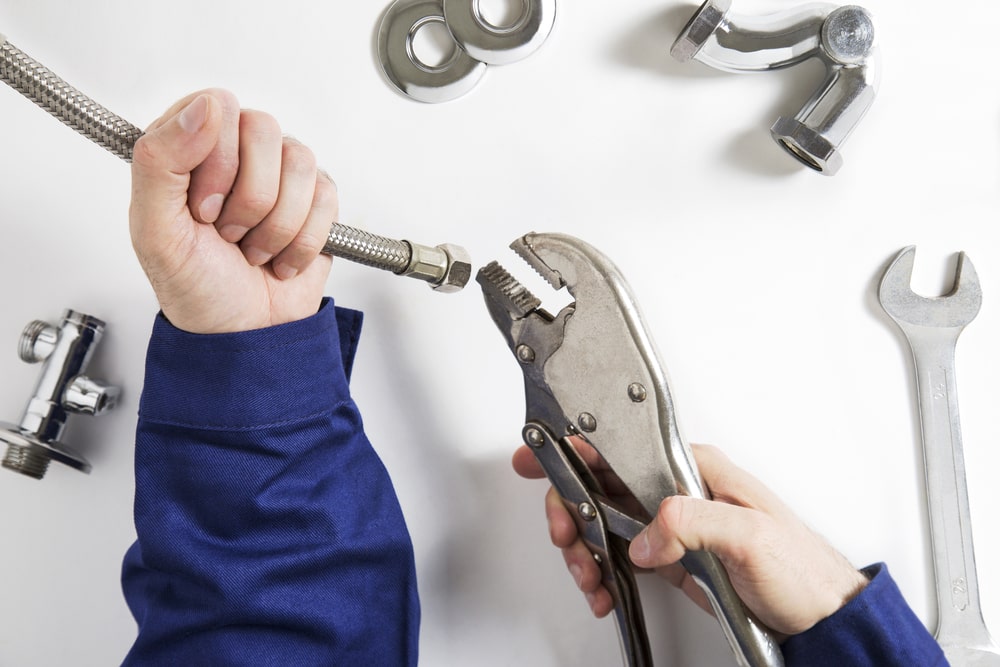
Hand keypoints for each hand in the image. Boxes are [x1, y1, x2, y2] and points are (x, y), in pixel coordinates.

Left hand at [129, 89, 336, 333]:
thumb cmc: (194, 286)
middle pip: (264, 128)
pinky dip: (303, 240)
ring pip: (300, 162)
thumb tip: (205, 106)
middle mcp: (238, 151)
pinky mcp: (318, 199)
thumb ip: (160, 160)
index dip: (216, 160)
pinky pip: (327, 196)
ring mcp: (281, 173)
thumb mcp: (154, 230)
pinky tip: (281, 257)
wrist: (243, 333)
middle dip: (249, 197)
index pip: (216, 107)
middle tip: (228, 232)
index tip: (202, 209)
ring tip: (254, 248)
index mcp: (190, 147)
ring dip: (276, 224)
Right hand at [512, 441, 869, 636]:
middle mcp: (680, 492)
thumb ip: (692, 522)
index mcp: (696, 470)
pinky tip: (605, 588)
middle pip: (601, 486)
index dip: (575, 454)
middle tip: (567, 539)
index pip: (623, 449)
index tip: (541, 461)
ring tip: (589, 575)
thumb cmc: (802, 569)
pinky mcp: (673, 556)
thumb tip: (644, 533)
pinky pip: (620, 554)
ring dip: (584, 548)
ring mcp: (673, 525)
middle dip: (572, 513)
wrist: (822, 618)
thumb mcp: (750, 536)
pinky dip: (602, 571)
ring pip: (603, 522)